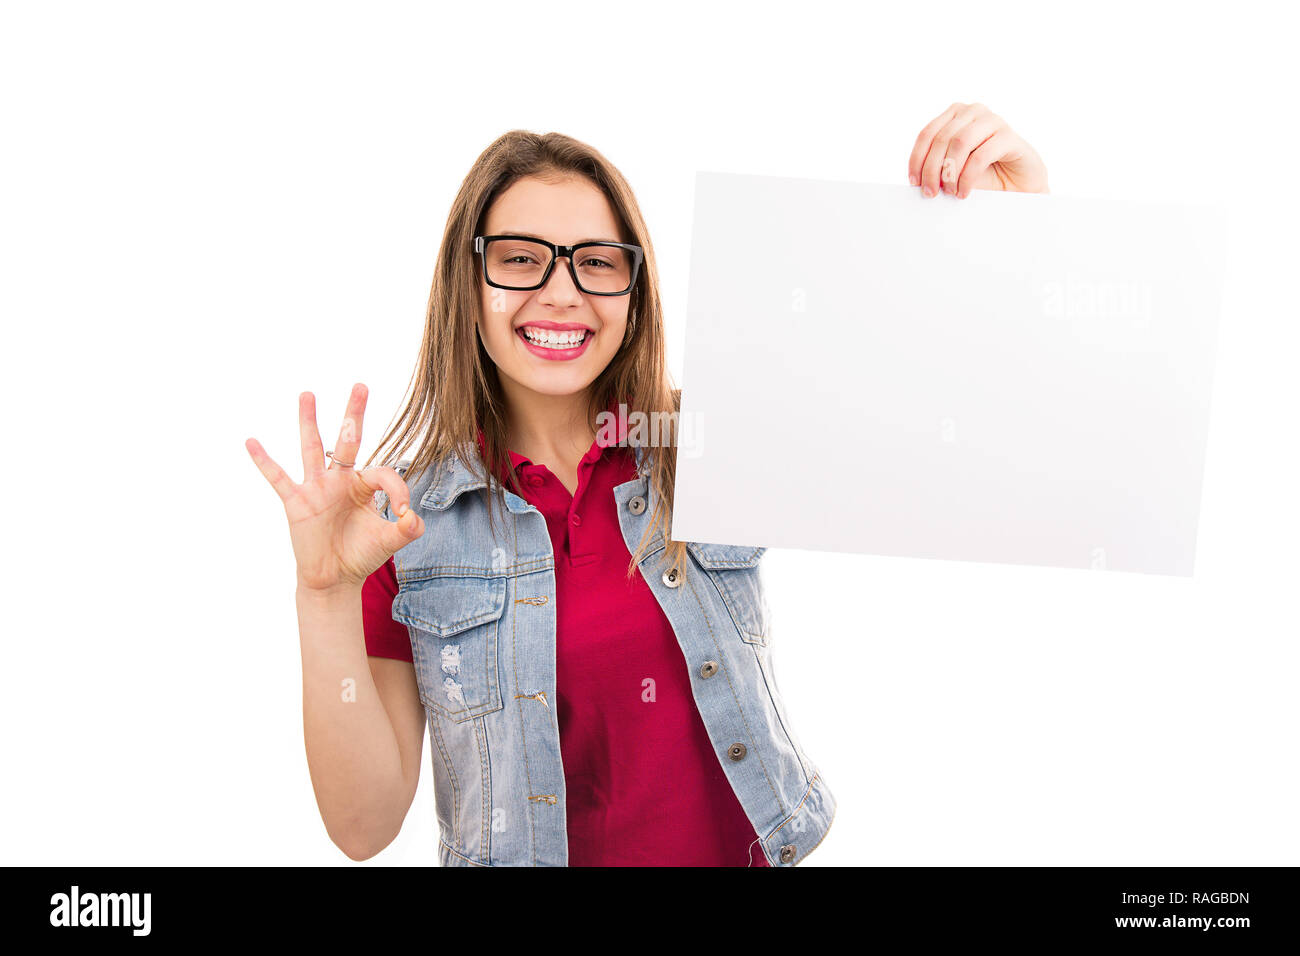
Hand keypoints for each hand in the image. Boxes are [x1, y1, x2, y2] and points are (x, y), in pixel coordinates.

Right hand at [245, 383, 424, 593]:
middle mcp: (340, 480)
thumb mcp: (389, 542)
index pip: (382, 472)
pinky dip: (264, 461)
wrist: (334, 578)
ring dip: (310, 422)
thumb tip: (414, 517)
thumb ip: (407, 530)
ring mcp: (316, 488)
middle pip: (348, 440)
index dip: (397, 489)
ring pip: (312, 448)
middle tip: (361, 385)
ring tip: (308, 394)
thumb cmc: (360, 555)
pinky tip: (251, 442)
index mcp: (364, 486)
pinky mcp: (296, 502)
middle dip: (354, 414)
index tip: (404, 511)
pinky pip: (278, 478)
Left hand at [908, 102, 1048, 198]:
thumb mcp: (954, 169)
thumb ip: (936, 167)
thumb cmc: (984, 175)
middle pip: (941, 139)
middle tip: (930, 193)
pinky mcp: (1008, 136)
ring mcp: (992, 120)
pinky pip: (980, 156)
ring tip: (950, 192)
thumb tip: (915, 179)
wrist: (1018, 183)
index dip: (917, 159)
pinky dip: (967, 177)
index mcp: (955, 115)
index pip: (927, 134)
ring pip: (959, 143)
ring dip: (950, 172)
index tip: (914, 183)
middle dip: (931, 169)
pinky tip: (963, 192)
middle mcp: (973, 112)